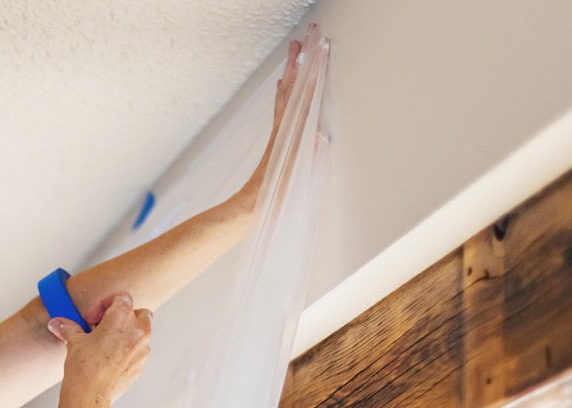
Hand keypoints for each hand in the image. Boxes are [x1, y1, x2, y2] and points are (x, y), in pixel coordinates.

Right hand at [48, 292, 151, 404]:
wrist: (90, 395)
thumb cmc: (84, 367)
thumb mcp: (75, 342)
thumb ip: (70, 328)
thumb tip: (58, 324)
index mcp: (122, 317)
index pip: (122, 297)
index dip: (105, 305)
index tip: (94, 318)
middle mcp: (138, 331)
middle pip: (138, 313)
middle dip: (122, 317)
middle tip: (103, 328)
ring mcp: (142, 349)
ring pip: (141, 333)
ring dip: (127, 334)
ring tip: (106, 345)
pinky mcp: (141, 365)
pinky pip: (138, 352)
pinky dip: (128, 351)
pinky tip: (110, 360)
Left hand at [233, 25, 314, 211]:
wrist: (250, 209)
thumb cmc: (273, 200)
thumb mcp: (294, 183)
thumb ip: (309, 162)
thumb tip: (321, 138)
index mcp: (291, 136)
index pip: (305, 95)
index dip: (315, 71)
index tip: (322, 47)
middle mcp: (284, 129)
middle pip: (294, 86)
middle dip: (303, 59)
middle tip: (309, 33)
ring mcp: (280, 132)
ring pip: (286, 92)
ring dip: (293, 68)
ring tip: (296, 47)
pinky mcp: (276, 139)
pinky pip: (280, 107)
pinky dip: (283, 90)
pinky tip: (283, 82)